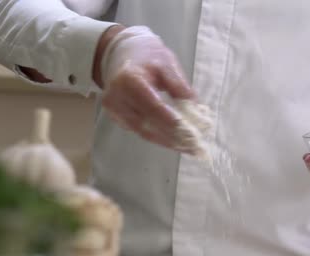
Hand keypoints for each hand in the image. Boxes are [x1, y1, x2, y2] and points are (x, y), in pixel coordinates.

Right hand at [97, 26, 195, 152]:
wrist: (120, 52)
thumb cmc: (147, 55)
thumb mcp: (167, 63)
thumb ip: (179, 86)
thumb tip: (196, 110)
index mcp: (130, 80)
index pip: (153, 106)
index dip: (172, 122)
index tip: (192, 134)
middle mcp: (117, 97)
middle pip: (148, 123)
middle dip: (173, 137)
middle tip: (194, 146)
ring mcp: (114, 109)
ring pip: (143, 132)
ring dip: (167, 141)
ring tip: (188, 147)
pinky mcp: (115, 116)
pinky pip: (139, 130)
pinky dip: (157, 137)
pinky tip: (173, 141)